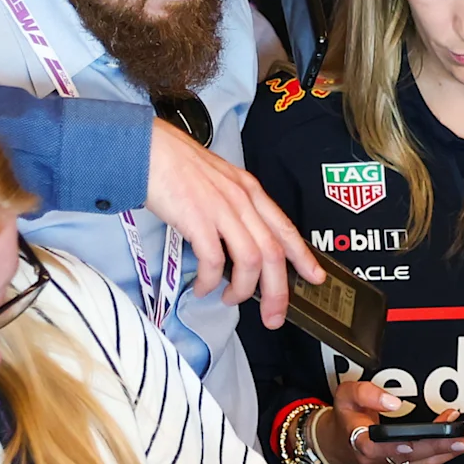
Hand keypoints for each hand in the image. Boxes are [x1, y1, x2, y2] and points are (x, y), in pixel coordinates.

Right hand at [145, 115, 322, 325]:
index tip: (315, 277)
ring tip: (230, 300)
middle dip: (277, 290)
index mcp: (249, 190)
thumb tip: (239, 240)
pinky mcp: (197, 218)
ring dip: (242, 289)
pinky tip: (202, 288)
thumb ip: (234, 206)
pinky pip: (213, 261)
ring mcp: (221, 208)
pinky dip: (209, 281)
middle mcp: (241, 199)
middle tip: (274, 316)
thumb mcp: (218, 180)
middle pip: (272, 252)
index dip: (303, 257)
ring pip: (250, 259)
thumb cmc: (175, 164)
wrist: (147, 148)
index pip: (285, 228)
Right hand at [318, 375, 463, 463]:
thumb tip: (393, 401)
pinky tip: (459, 442)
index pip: (380, 448)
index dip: (400, 446)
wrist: (338, 446)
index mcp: (360, 444)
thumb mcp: (346, 396)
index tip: (419, 439)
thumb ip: (367, 393)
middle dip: (441, 446)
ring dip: (449, 450)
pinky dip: (443, 453)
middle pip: (413, 457)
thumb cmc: (346, 419)